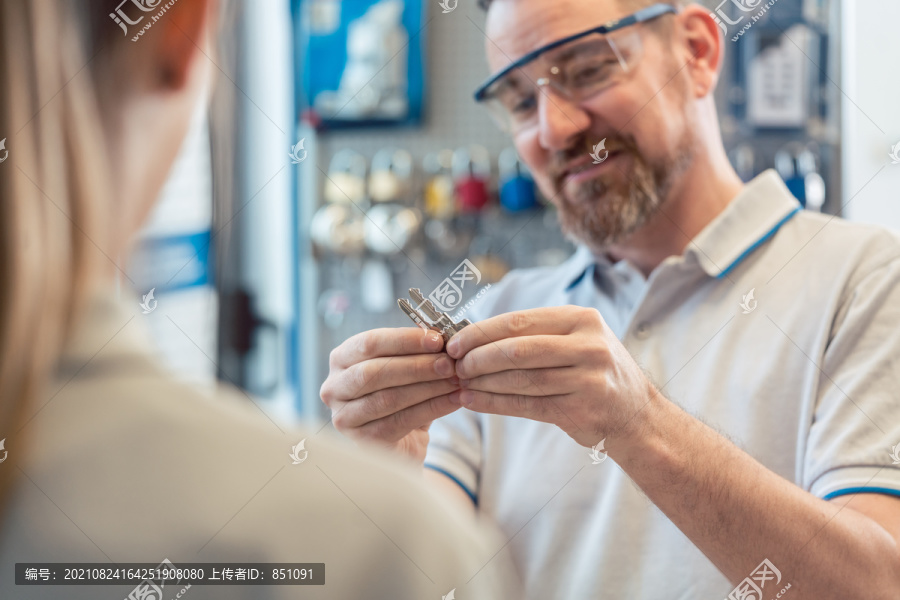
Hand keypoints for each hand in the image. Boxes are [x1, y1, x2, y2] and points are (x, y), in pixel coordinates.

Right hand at [320, 328, 461, 462]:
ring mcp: (344, 416)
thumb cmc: (401, 394)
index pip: (370, 343)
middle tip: (448, 363)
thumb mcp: (403, 366)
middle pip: (374, 372)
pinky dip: (431, 409)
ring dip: (427, 387)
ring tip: (455, 381)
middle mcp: (334, 386)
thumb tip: (440, 336)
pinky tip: (453, 401)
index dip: (405, 340)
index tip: (437, 340)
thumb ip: (415, 350)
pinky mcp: (362, 439)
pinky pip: (400, 422)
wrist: (402, 440)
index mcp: (341, 358)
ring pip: (388, 398)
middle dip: (417, 366)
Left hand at [445, 306, 655, 449]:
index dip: (482, 332)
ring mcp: (588, 379)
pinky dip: (495, 403)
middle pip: (518, 350)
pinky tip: (473, 401)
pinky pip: (527, 405)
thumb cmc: (596, 373)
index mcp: (582, 320)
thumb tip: (475, 335)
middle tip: (453, 365)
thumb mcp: (579, 340)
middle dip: (478, 357)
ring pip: (520, 379)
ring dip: (483, 382)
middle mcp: (588, 346)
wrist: (638, 416)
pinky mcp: (582, 410)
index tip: (454, 341)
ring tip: (459, 383)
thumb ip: (537, 335)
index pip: (519, 322)